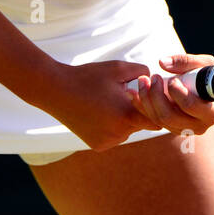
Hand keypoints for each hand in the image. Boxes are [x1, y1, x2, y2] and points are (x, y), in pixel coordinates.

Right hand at [39, 60, 162, 151]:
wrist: (56, 90)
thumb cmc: (89, 77)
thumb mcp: (119, 68)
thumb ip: (143, 72)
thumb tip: (155, 80)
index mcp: (126, 115)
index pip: (156, 119)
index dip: (157, 107)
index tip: (152, 97)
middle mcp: (119, 133)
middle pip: (142, 124)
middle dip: (138, 110)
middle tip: (124, 94)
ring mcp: (108, 142)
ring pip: (128, 130)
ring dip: (125, 119)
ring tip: (108, 102)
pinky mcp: (98, 146)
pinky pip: (114, 136)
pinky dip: (112, 126)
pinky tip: (99, 113)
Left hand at [127, 53, 213, 136]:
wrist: (212, 86)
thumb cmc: (211, 73)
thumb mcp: (204, 63)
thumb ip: (185, 62)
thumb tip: (162, 62)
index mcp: (211, 113)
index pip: (191, 107)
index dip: (178, 94)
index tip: (172, 80)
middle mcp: (198, 126)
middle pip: (170, 116)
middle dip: (156, 96)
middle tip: (153, 77)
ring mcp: (183, 129)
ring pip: (159, 120)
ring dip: (146, 100)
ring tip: (142, 80)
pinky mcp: (171, 127)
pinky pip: (152, 120)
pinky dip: (142, 106)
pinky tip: (133, 92)